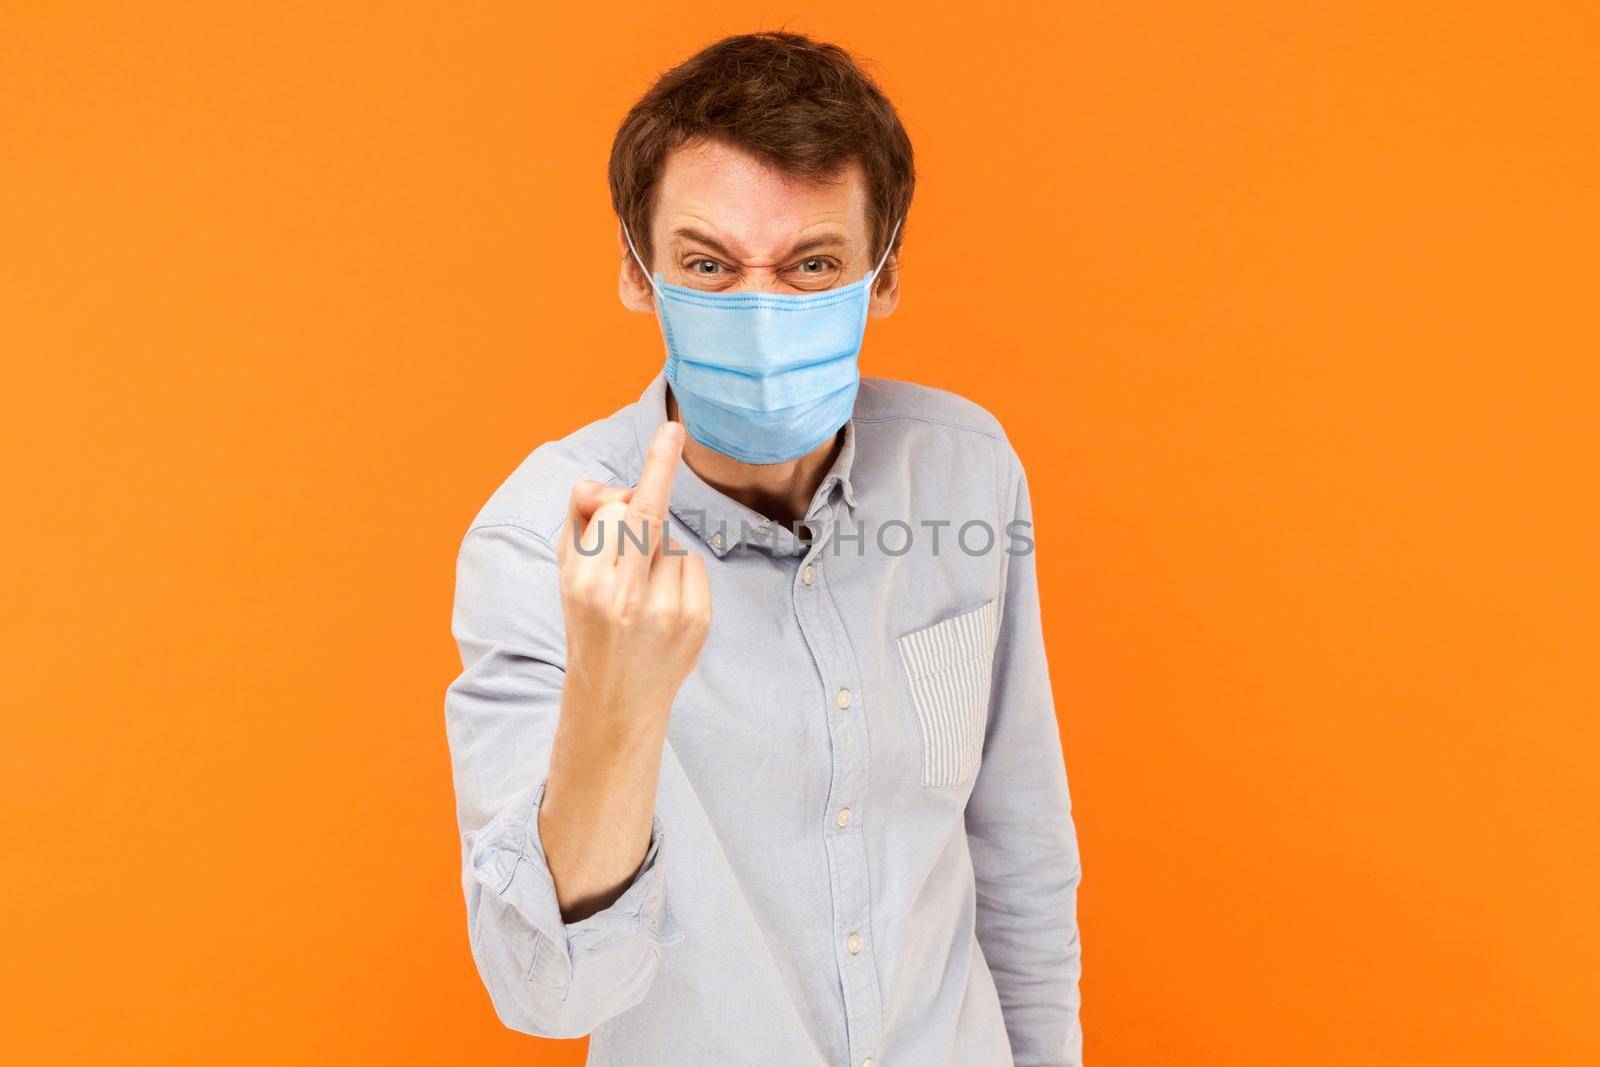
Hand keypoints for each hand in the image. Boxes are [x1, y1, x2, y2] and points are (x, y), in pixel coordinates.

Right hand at [556, 422, 711, 736]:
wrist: (615, 701)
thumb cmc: (588, 621)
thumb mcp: (567, 570)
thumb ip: (583, 517)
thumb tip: (612, 486)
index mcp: (585, 582)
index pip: (620, 510)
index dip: (649, 470)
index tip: (674, 429)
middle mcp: (625, 596)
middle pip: (647, 513)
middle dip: (653, 480)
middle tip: (660, 460)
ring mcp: (666, 610)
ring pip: (669, 538)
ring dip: (655, 549)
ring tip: (638, 589)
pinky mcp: (697, 620)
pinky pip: (691, 563)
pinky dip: (678, 572)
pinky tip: (661, 602)